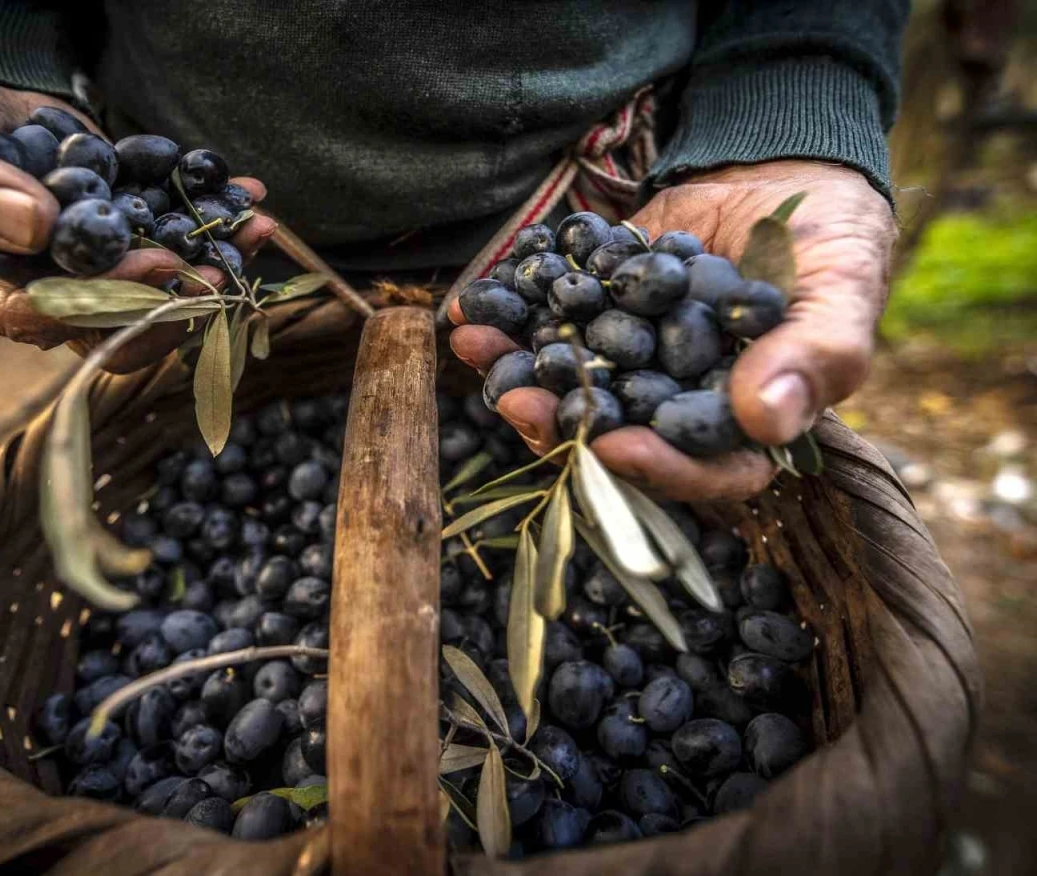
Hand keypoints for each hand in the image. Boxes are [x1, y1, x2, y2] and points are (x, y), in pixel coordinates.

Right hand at [0, 67, 277, 372]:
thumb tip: (37, 226)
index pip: (36, 318)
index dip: (96, 303)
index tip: (145, 273)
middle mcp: (42, 289)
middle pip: (111, 323)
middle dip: (170, 301)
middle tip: (213, 273)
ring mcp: (88, 262)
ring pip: (155, 284)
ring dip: (210, 262)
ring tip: (253, 231)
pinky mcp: (121, 226)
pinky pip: (170, 229)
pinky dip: (213, 215)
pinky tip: (249, 197)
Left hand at [449, 160, 895, 500]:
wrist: (787, 164)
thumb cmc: (835, 234)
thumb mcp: (844, 288)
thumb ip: (817, 355)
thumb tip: (766, 420)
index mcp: (747, 423)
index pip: (705, 472)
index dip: (659, 471)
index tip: (613, 448)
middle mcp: (680, 403)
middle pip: (619, 435)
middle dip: (561, 422)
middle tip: (517, 401)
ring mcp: (634, 358)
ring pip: (571, 383)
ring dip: (517, 371)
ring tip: (475, 347)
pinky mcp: (601, 313)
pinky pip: (552, 323)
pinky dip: (512, 315)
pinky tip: (474, 301)